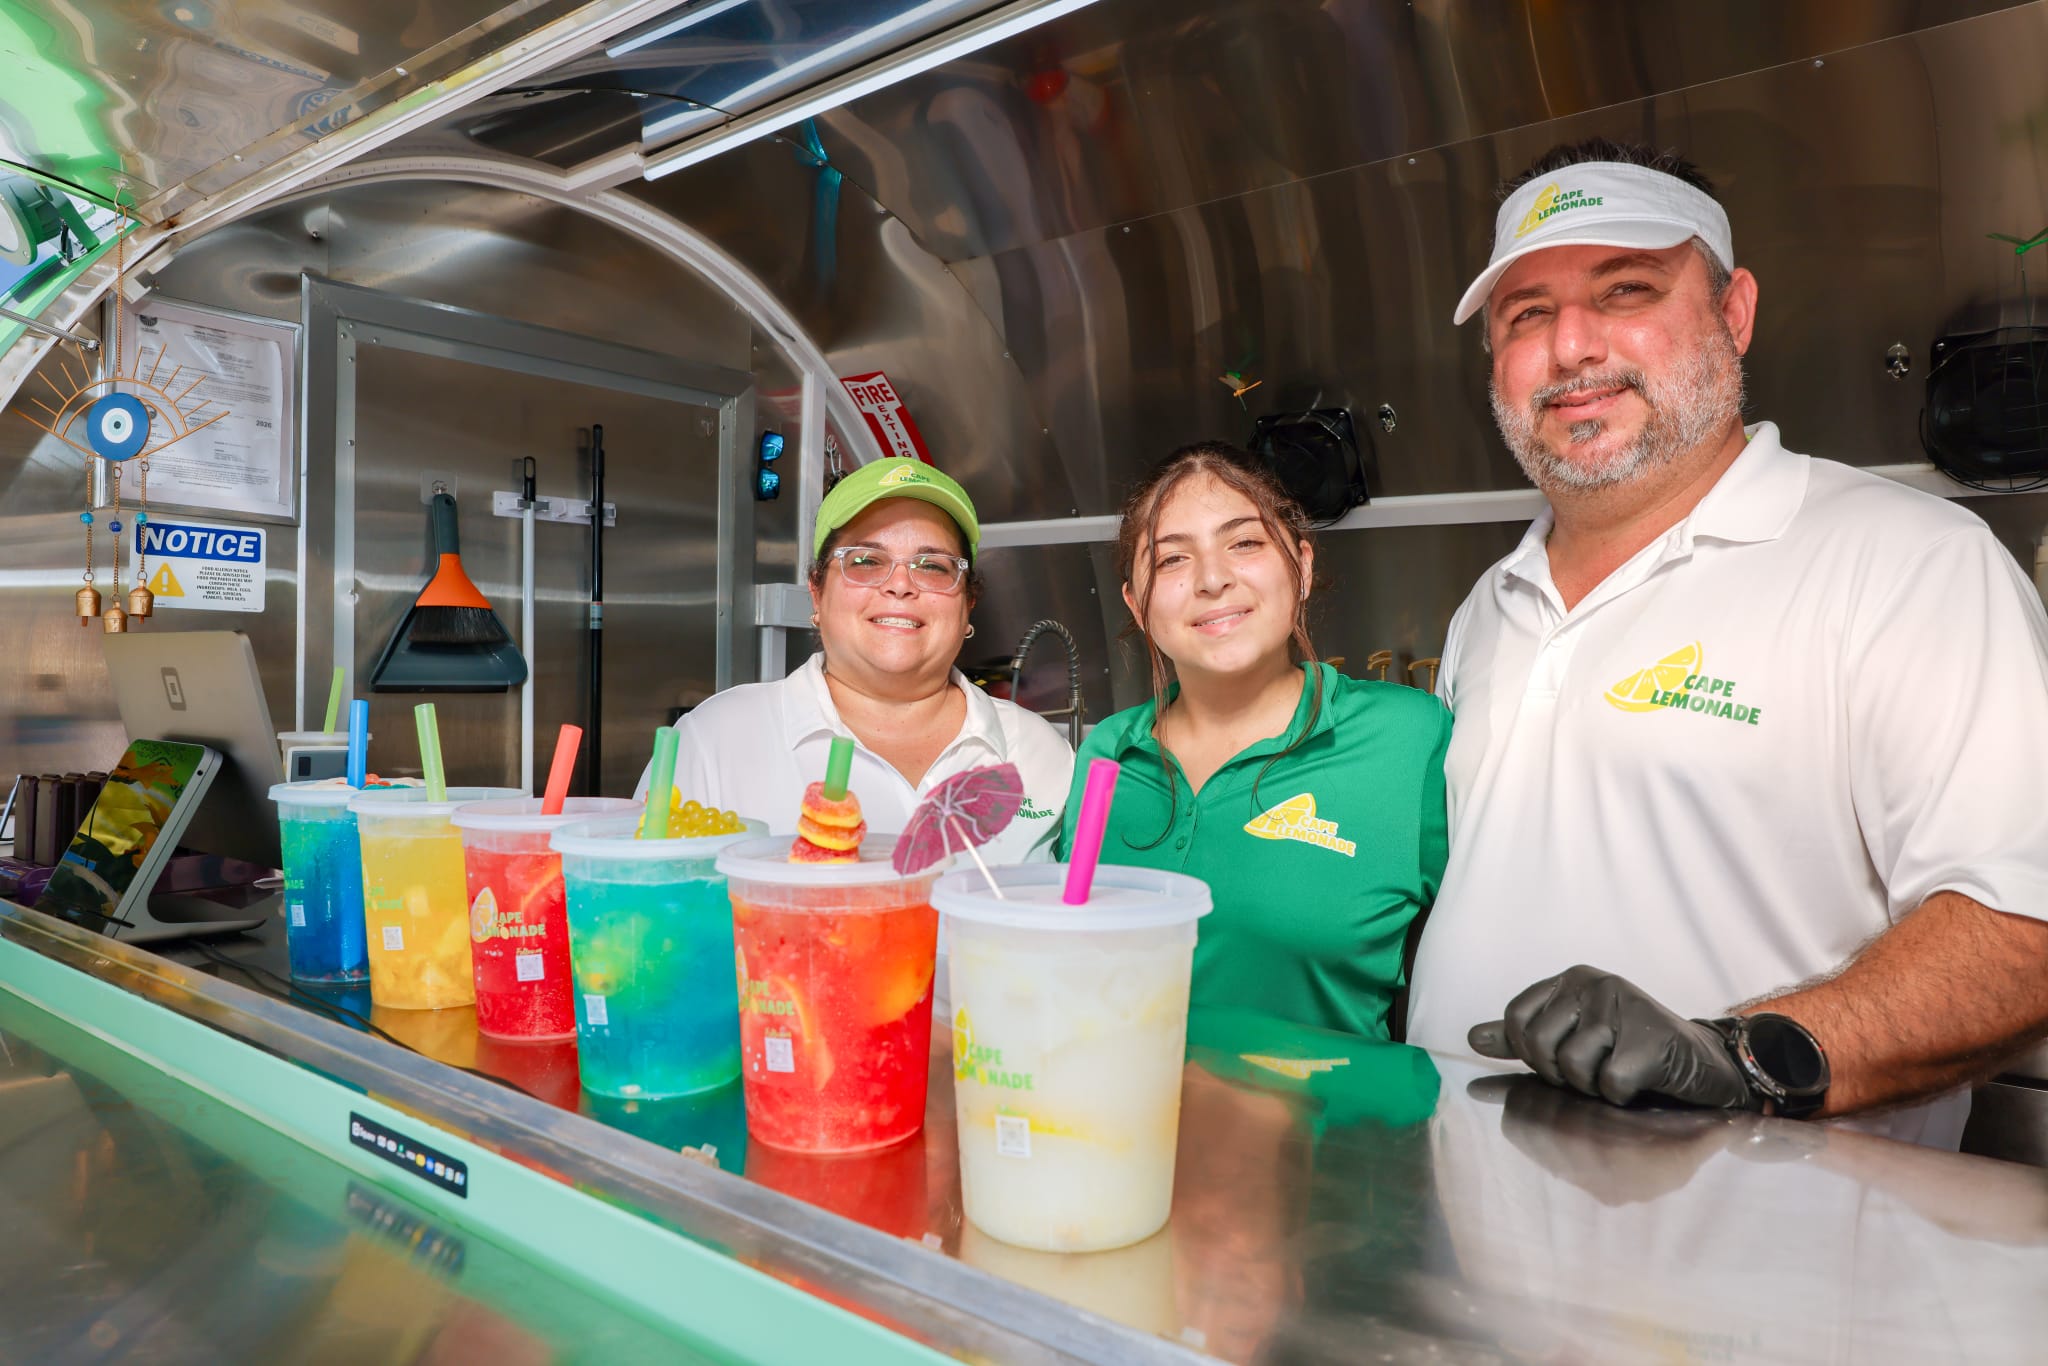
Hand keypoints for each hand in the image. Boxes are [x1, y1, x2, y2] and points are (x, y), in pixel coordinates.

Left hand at [1468, 966, 1759, 1109]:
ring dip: (1594, 1086)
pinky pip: (1609, 1083)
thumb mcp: (1573, 1037)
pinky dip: (1622, 1096)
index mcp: (1570, 980)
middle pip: (1539, 1045)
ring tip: (1619, 1073)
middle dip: (1562, 1074)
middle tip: (1595, 1070)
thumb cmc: (1630, 1052)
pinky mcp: (1649, 1039)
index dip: (1532, 1053)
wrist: (1702, 1065)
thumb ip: (1522, 1037)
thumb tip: (1472, 1040)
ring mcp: (1623, 1007)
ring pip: (1573, 1066)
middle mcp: (1594, 983)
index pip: (1516, 1019)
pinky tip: (1641, 1083)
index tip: (1561, 1059)